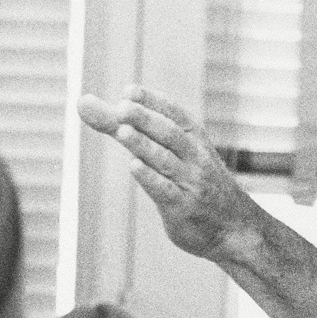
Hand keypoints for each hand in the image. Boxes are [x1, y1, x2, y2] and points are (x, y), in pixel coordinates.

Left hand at [77, 86, 261, 264]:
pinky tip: (135, 167)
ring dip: (144, 145)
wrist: (234, 227)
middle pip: (169, 134)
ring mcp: (190, 182)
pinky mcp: (183, 208)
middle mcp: (195, 157)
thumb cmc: (192, 182)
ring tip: (122, 132)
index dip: (152, 102)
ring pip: (165, 160)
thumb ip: (121, 126)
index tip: (129, 91)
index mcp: (194, 137)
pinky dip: (151, 179)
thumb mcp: (165, 150)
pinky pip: (166, 191)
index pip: (173, 114)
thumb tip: (82, 101)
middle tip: (123, 107)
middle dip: (146, 119)